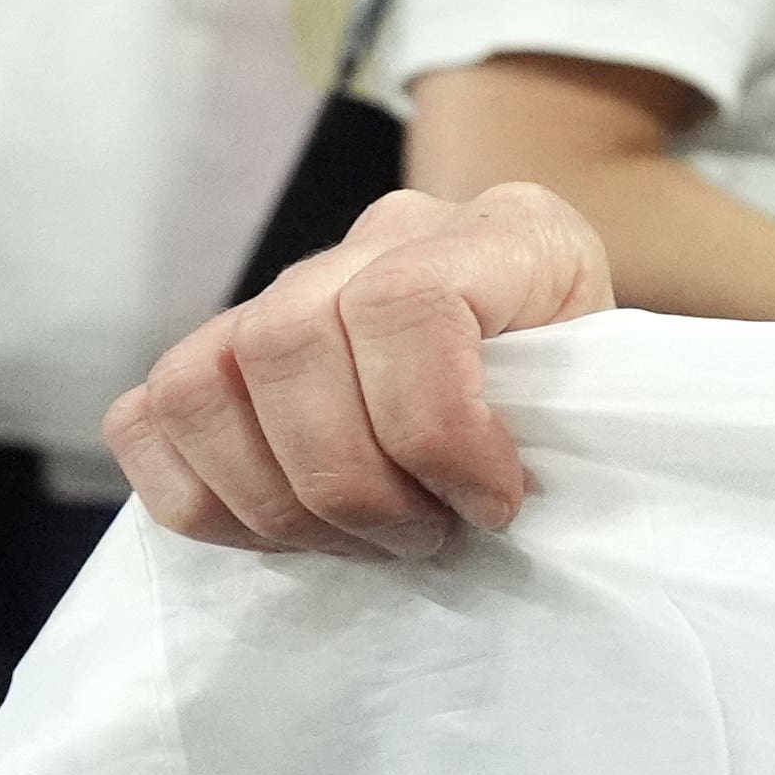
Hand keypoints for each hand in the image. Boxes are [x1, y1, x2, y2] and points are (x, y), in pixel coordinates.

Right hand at [101, 185, 612, 554]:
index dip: (435, 426)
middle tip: (422, 539)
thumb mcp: (624, 400)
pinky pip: (150, 415)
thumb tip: (508, 507)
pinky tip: (288, 534)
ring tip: (363, 542)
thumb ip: (578, 425)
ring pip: (202, 381)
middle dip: (349, 480)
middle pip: (287, 342)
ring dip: (276, 499)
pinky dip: (202, 498)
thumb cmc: (601, 404)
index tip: (494, 505)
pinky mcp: (223, 347)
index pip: (405, 301)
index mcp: (505, 232)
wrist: (568, 365)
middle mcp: (385, 237)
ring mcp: (291, 286)